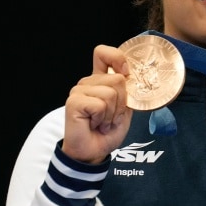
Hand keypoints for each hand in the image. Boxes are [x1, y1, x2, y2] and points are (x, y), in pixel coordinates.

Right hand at [63, 45, 133, 164]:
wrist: (95, 151)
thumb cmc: (108, 131)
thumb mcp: (125, 108)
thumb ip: (127, 90)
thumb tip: (131, 76)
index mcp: (100, 80)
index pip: (103, 53)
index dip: (118, 58)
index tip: (126, 73)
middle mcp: (88, 82)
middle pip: (117, 78)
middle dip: (122, 102)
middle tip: (111, 117)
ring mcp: (78, 91)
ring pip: (111, 92)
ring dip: (113, 113)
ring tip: (103, 122)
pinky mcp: (74, 102)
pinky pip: (100, 104)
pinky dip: (103, 118)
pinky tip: (94, 124)